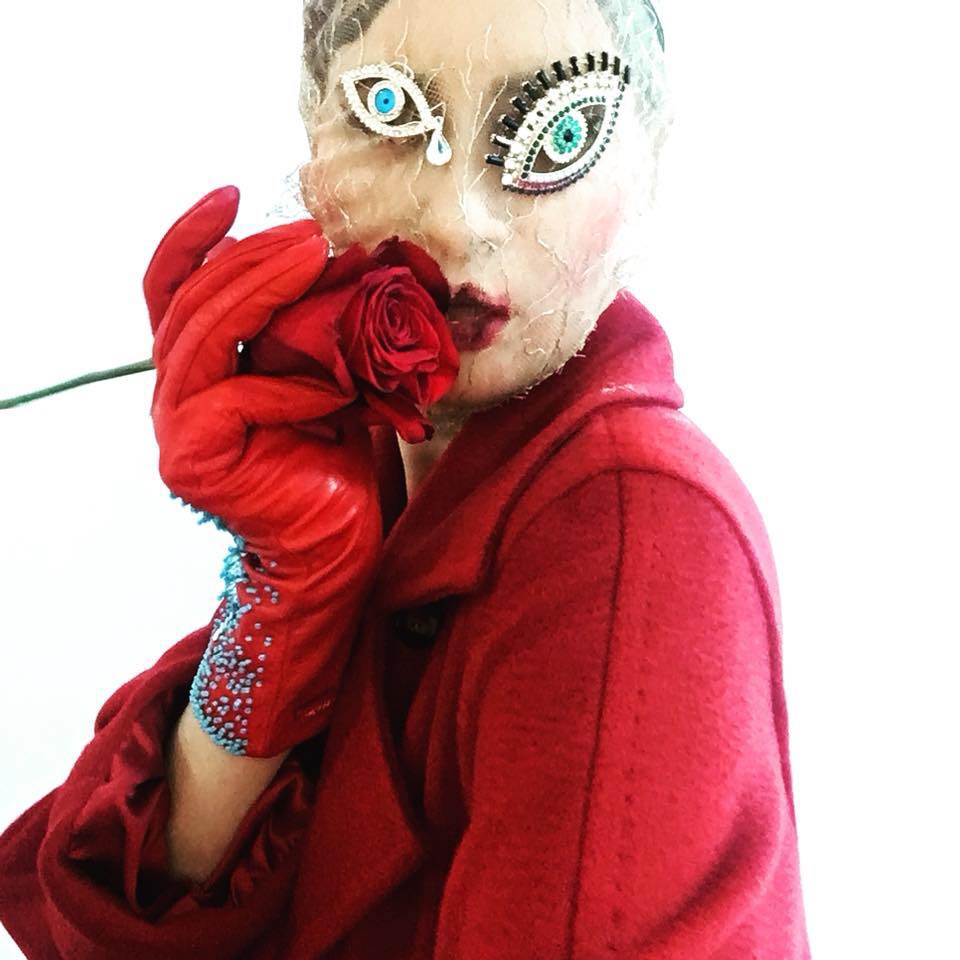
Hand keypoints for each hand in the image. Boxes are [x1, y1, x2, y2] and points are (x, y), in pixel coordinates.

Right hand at [144, 187, 383, 756]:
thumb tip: (338, 256)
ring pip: (202, 337)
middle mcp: (177, 393)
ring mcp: (176, 427)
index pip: (174, 289)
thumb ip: (310, 327)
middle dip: (249, 259)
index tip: (232, 194)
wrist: (340, 543)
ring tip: (312, 260)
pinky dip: (289, 384)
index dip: (193, 239)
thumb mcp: (324, 375)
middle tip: (307, 234)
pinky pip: (237, 397)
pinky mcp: (191, 459)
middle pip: (190, 303)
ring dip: (259, 292)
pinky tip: (333, 384)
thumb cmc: (338, 459)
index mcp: (202, 369)